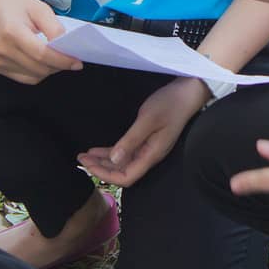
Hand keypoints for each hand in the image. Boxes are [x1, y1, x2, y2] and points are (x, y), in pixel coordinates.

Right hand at [0, 0, 82, 84]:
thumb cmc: (16, 6)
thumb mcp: (39, 8)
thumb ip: (54, 27)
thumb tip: (66, 46)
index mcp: (12, 32)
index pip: (41, 54)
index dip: (62, 60)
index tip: (77, 61)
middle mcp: (3, 50)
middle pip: (39, 68)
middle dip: (60, 65)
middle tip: (72, 58)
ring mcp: (0, 62)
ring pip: (35, 76)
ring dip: (51, 70)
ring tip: (58, 57)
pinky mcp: (1, 68)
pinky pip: (27, 78)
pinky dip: (40, 73)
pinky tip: (44, 61)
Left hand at [78, 78, 208, 187]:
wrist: (189, 91)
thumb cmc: (169, 104)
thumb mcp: (148, 120)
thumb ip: (131, 140)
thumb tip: (113, 160)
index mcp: (151, 154)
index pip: (127, 177)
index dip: (106, 176)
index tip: (88, 167)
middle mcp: (150, 155)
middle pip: (123, 171)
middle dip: (100, 168)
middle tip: (80, 160)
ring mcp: (149, 148)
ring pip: (123, 162)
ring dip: (104, 161)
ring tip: (84, 156)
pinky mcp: (147, 138)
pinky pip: (127, 151)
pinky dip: (112, 152)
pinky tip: (98, 150)